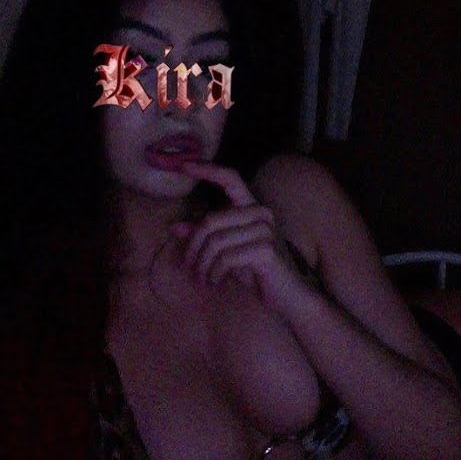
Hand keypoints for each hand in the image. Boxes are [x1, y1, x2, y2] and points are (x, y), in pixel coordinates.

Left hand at [172, 161, 308, 311]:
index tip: (183, 165)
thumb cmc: (254, 270)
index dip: (207, 170)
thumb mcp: (224, 251)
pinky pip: (225, 258)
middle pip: (210, 220)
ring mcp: (264, 230)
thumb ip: (204, 237)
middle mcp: (260, 213)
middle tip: (185, 267)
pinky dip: (214, 273)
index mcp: (250, 207)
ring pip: (215, 241)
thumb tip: (175, 227)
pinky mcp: (265, 249)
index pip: (230, 178)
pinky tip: (214, 283)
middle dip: (193, 247)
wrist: (285, 295)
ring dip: (202, 265)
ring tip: (200, 280)